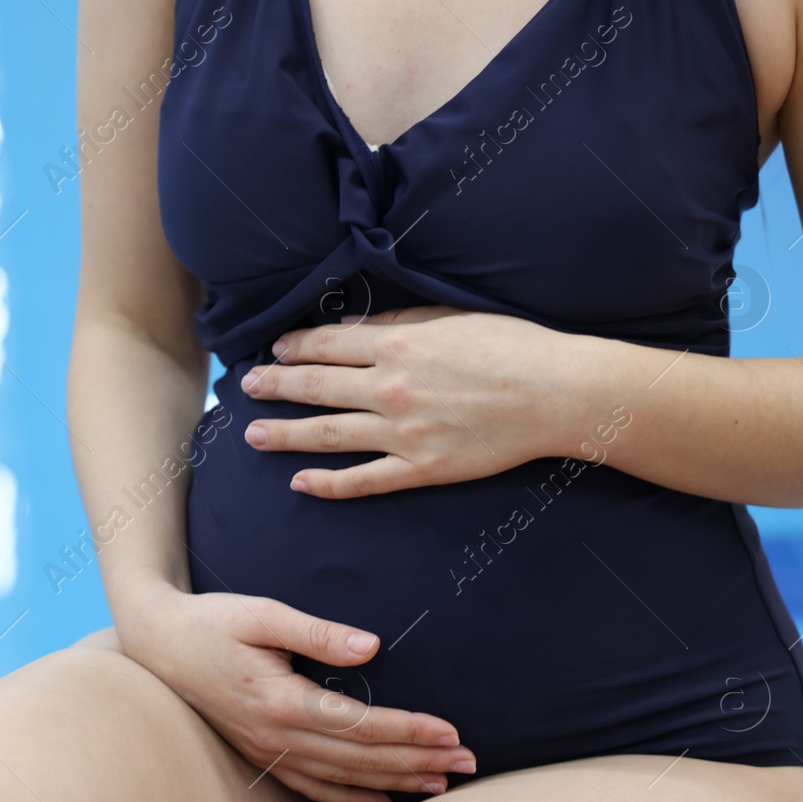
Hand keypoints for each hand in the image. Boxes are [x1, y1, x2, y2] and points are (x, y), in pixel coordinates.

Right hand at [115, 584, 475, 801]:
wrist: (157, 642)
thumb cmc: (211, 620)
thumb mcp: (261, 613)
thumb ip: (317, 632)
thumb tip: (372, 647)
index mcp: (280, 701)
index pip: (361, 724)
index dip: (410, 730)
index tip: (453, 732)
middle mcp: (275, 736)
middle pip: (361, 758)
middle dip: (418, 761)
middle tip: (469, 763)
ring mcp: (266, 751)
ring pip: (343, 778)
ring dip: (395, 782)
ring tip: (442, 783)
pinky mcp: (260, 754)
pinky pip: (312, 786)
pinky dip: (350, 797)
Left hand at [240, 306, 593, 497]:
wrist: (557, 394)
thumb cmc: (512, 347)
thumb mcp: (451, 317)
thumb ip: (399, 322)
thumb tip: (354, 327)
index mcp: (398, 345)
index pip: (328, 346)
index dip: (295, 348)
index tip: (274, 352)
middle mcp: (391, 388)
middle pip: (316, 388)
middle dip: (275, 387)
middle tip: (245, 390)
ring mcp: (403, 432)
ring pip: (328, 435)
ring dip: (285, 435)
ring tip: (254, 436)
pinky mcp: (422, 468)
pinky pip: (364, 480)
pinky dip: (328, 484)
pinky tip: (300, 484)